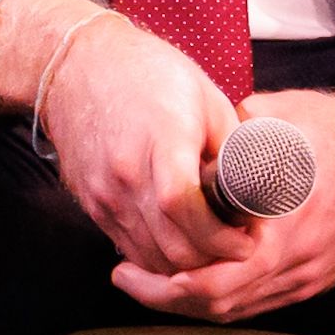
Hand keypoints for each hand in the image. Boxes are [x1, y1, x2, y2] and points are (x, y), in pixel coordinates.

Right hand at [0, 0, 247, 288]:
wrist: (75, 69)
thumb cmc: (147, 74)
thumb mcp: (206, 99)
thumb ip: (231, 150)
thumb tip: (258, 192)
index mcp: (160, 141)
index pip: (184, 208)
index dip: (220, 237)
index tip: (247, 239)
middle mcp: (126, 175)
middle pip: (172, 246)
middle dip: (214, 259)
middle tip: (240, 246)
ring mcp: (105, 194)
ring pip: (152, 259)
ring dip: (189, 265)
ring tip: (214, 246)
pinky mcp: (93, 205)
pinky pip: (131, 250)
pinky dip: (161, 257)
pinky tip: (183, 241)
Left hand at [115, 81, 334, 322]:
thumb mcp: (276, 121)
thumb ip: (226, 142)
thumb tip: (178, 151)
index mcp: (284, 226)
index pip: (215, 279)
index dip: (164, 281)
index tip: (126, 262)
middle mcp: (299, 261)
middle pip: (219, 303)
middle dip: (164, 296)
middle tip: (124, 275)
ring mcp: (311, 275)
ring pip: (239, 308)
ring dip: (189, 300)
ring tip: (148, 279)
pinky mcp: (317, 276)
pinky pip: (260, 300)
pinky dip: (221, 294)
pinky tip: (191, 277)